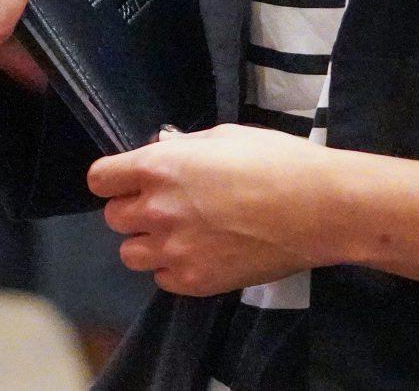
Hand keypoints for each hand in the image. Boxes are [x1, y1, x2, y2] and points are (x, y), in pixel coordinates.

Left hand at [88, 124, 340, 297]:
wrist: (319, 208)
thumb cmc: (277, 161)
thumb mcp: (223, 137)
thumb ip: (182, 149)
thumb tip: (164, 152)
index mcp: (159, 166)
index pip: (100, 179)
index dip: (114, 180)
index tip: (128, 182)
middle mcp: (157, 209)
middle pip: (113, 219)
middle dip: (134, 211)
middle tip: (165, 207)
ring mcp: (174, 250)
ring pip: (131, 254)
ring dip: (148, 243)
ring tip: (180, 235)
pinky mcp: (195, 282)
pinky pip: (162, 279)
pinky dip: (174, 269)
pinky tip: (201, 254)